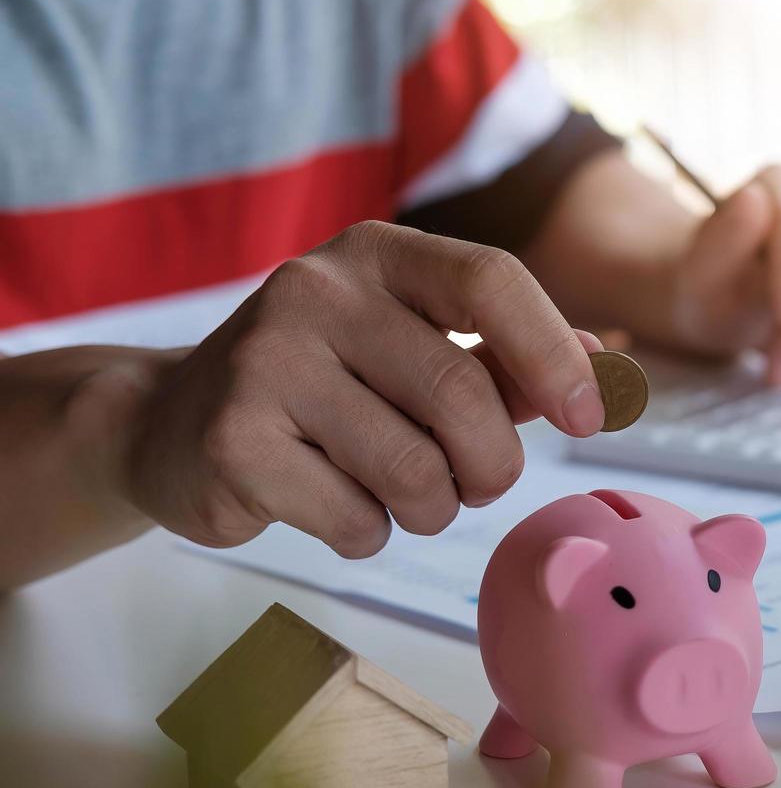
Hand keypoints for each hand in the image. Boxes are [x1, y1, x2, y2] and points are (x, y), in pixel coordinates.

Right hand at [123, 221, 604, 557]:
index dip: (554, 354)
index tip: (588, 418)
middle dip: (493, 464)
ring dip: (432, 507)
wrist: (169, 422)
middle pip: (463, 394)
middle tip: (478, 482)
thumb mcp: (411, 348)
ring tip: (399, 492)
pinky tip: (332, 502)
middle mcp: (315, 292)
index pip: (492, 281)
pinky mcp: (233, 442)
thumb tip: (605, 364)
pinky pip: (356, 518)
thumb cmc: (324, 386)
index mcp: (376, 254)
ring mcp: (265, 364)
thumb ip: (505, 356)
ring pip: (416, 471)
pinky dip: (368, 532)